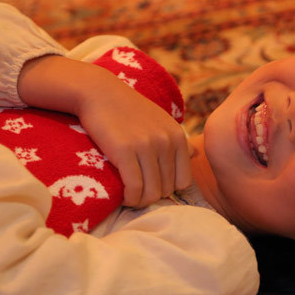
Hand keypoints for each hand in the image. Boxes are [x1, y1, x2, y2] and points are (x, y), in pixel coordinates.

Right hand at [76, 67, 191, 207]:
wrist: (99, 93)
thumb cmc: (127, 109)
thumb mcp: (159, 120)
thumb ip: (176, 140)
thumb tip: (195, 154)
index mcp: (177, 136)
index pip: (184, 181)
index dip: (168, 189)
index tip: (151, 186)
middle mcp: (166, 142)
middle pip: (166, 190)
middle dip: (151, 196)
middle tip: (136, 192)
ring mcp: (147, 146)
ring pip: (151, 193)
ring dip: (139, 201)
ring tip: (129, 196)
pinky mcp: (125, 151)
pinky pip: (134, 188)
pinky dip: (129, 198)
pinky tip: (122, 196)